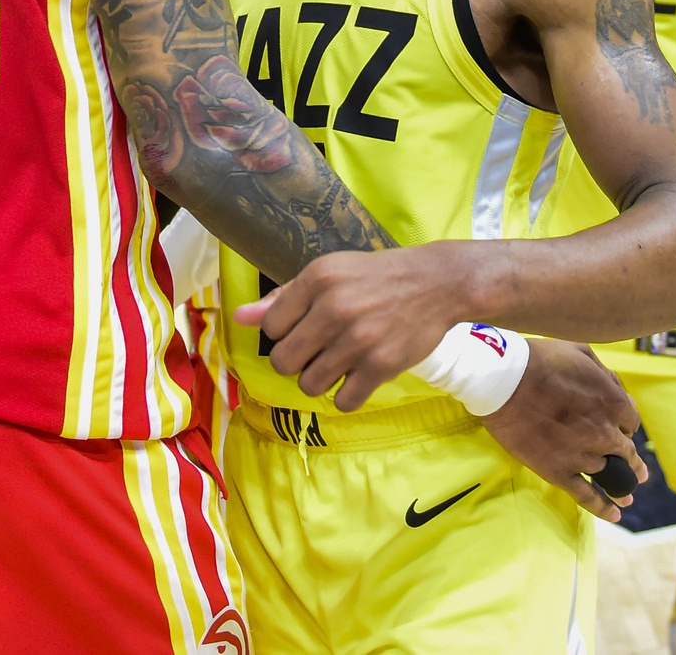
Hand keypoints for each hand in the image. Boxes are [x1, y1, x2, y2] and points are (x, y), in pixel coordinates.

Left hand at [232, 244, 465, 411]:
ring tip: (338, 363)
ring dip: (319, 380)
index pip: (271, 327)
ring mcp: (358, 340)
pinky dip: (346, 395)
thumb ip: (284, 297)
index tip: (303, 329)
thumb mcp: (329, 273)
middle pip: (283, 362)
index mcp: (317, 280)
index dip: (283, 333)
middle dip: (295, 362)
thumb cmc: (375, 277)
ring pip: (309, 385)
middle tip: (317, 352)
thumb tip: (239, 317)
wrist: (436, 283)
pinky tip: (356, 377)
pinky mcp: (381, 365)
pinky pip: (343, 401)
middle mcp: (333, 308)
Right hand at [479, 340, 645, 521]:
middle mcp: (605, 432)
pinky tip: (614, 514)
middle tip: (638, 471)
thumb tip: (620, 393)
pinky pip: (587, 496)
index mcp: (613, 402)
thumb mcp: (581, 353)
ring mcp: (583, 455)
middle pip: (626, 452)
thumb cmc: (540, 361)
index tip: (618, 427)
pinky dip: (603, 507)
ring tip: (627, 496)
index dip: (625, 424)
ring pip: (611, 475)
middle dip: (632, 461)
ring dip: (622, 485)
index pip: (631, 420)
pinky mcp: (559, 472)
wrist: (503, 380)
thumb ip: (607, 376)